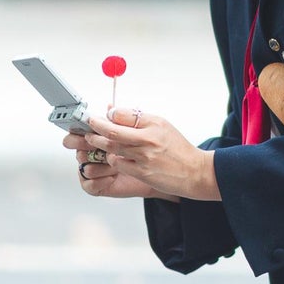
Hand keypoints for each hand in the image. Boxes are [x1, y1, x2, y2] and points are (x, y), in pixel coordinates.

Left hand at [68, 106, 219, 201]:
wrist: (194, 172)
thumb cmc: (177, 148)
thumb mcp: (161, 126)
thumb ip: (138, 118)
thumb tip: (114, 110)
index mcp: (153, 124)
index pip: (122, 114)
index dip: (108, 115)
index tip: (101, 115)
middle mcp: (148, 139)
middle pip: (113, 131)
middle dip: (96, 128)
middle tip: (88, 126)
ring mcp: (145, 157)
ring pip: (113, 148)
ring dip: (100, 144)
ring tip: (94, 140)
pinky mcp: (142, 173)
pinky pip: (119, 164)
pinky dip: (112, 159)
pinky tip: (112, 157)